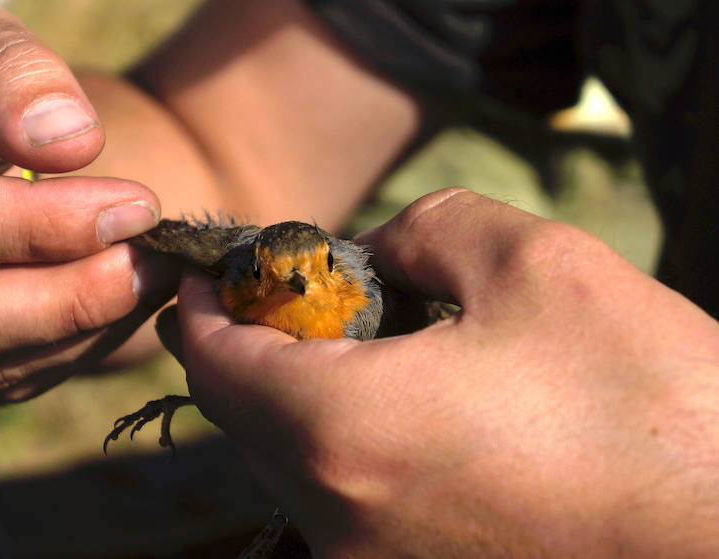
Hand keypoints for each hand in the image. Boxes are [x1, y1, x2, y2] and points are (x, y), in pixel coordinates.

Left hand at [175, 189, 718, 556]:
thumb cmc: (649, 402)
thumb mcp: (532, 263)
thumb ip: (420, 230)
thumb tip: (367, 254)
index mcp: (344, 434)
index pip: (215, 362)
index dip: (206, 305)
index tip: (217, 271)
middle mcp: (339, 524)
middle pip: (245, 419)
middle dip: (257, 346)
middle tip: (297, 295)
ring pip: (294, 466)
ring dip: (304, 399)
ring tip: (366, 346)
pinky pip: (345, 507)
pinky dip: (348, 449)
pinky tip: (412, 413)